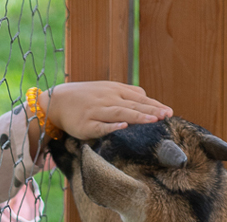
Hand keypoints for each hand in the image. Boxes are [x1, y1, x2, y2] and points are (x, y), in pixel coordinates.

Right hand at [44, 81, 172, 138]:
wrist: (57, 101)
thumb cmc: (85, 97)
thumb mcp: (107, 90)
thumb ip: (126, 94)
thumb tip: (147, 98)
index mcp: (114, 90)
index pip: (139, 98)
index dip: (154, 105)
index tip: (169, 112)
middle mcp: (107, 99)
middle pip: (133, 105)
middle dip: (151, 110)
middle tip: (167, 115)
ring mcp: (96, 111)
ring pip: (120, 113)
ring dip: (137, 116)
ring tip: (153, 120)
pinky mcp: (85, 125)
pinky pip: (100, 126)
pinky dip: (111, 126)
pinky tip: (123, 127)